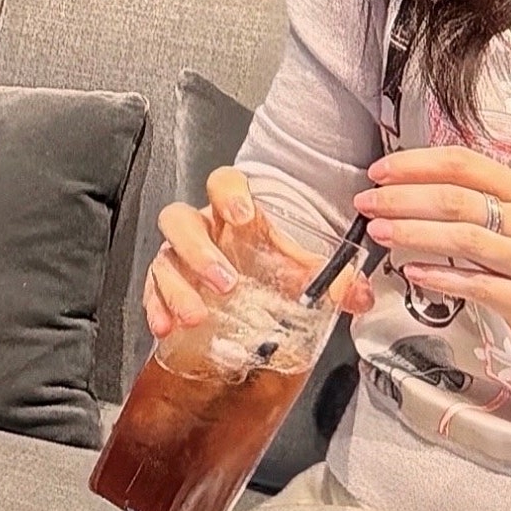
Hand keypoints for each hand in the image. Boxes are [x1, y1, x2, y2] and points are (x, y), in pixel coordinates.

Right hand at [142, 166, 376, 339]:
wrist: (253, 291)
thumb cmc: (271, 267)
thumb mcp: (303, 269)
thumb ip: (333, 279)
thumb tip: (359, 295)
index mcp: (235, 214)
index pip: (223, 183)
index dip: (229, 194)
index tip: (244, 216)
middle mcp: (202, 231)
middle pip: (181, 220)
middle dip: (199, 250)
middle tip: (225, 281)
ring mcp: (180, 259)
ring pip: (164, 258)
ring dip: (177, 287)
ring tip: (197, 315)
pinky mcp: (166, 288)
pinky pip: (151, 292)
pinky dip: (157, 309)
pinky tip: (166, 327)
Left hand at [352, 148, 510, 380]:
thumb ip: (479, 204)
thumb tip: (415, 189)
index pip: (464, 164)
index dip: (417, 164)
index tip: (380, 172)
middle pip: (457, 199)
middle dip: (404, 198)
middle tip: (368, 202)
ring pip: (462, 238)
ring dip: (414, 234)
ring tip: (380, 232)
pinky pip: (474, 284)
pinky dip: (439, 276)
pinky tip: (412, 273)